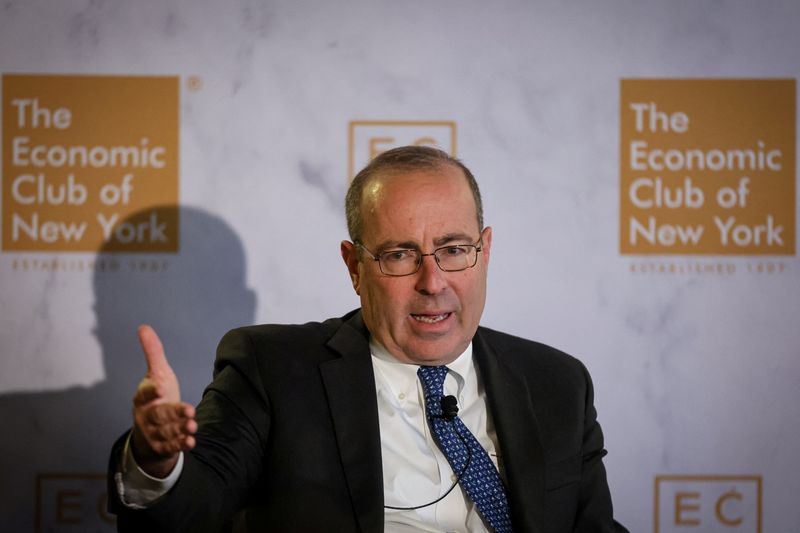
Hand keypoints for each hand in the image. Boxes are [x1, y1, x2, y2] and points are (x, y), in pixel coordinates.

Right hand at [130, 324, 196, 477]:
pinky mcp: (162, 446)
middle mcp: (146, 415)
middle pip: (158, 415)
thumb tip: (143, 326)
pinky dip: (179, 445)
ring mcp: (153, 432)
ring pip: (165, 432)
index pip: (144, 394)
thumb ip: (153, 352)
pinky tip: (191, 442)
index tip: (161, 388)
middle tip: (190, 412)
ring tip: (193, 426)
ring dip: (178, 430)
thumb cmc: (156, 395)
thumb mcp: (157, 372)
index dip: (151, 391)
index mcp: (143, 396)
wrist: (152, 426)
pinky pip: (169, 447)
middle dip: (173, 414)